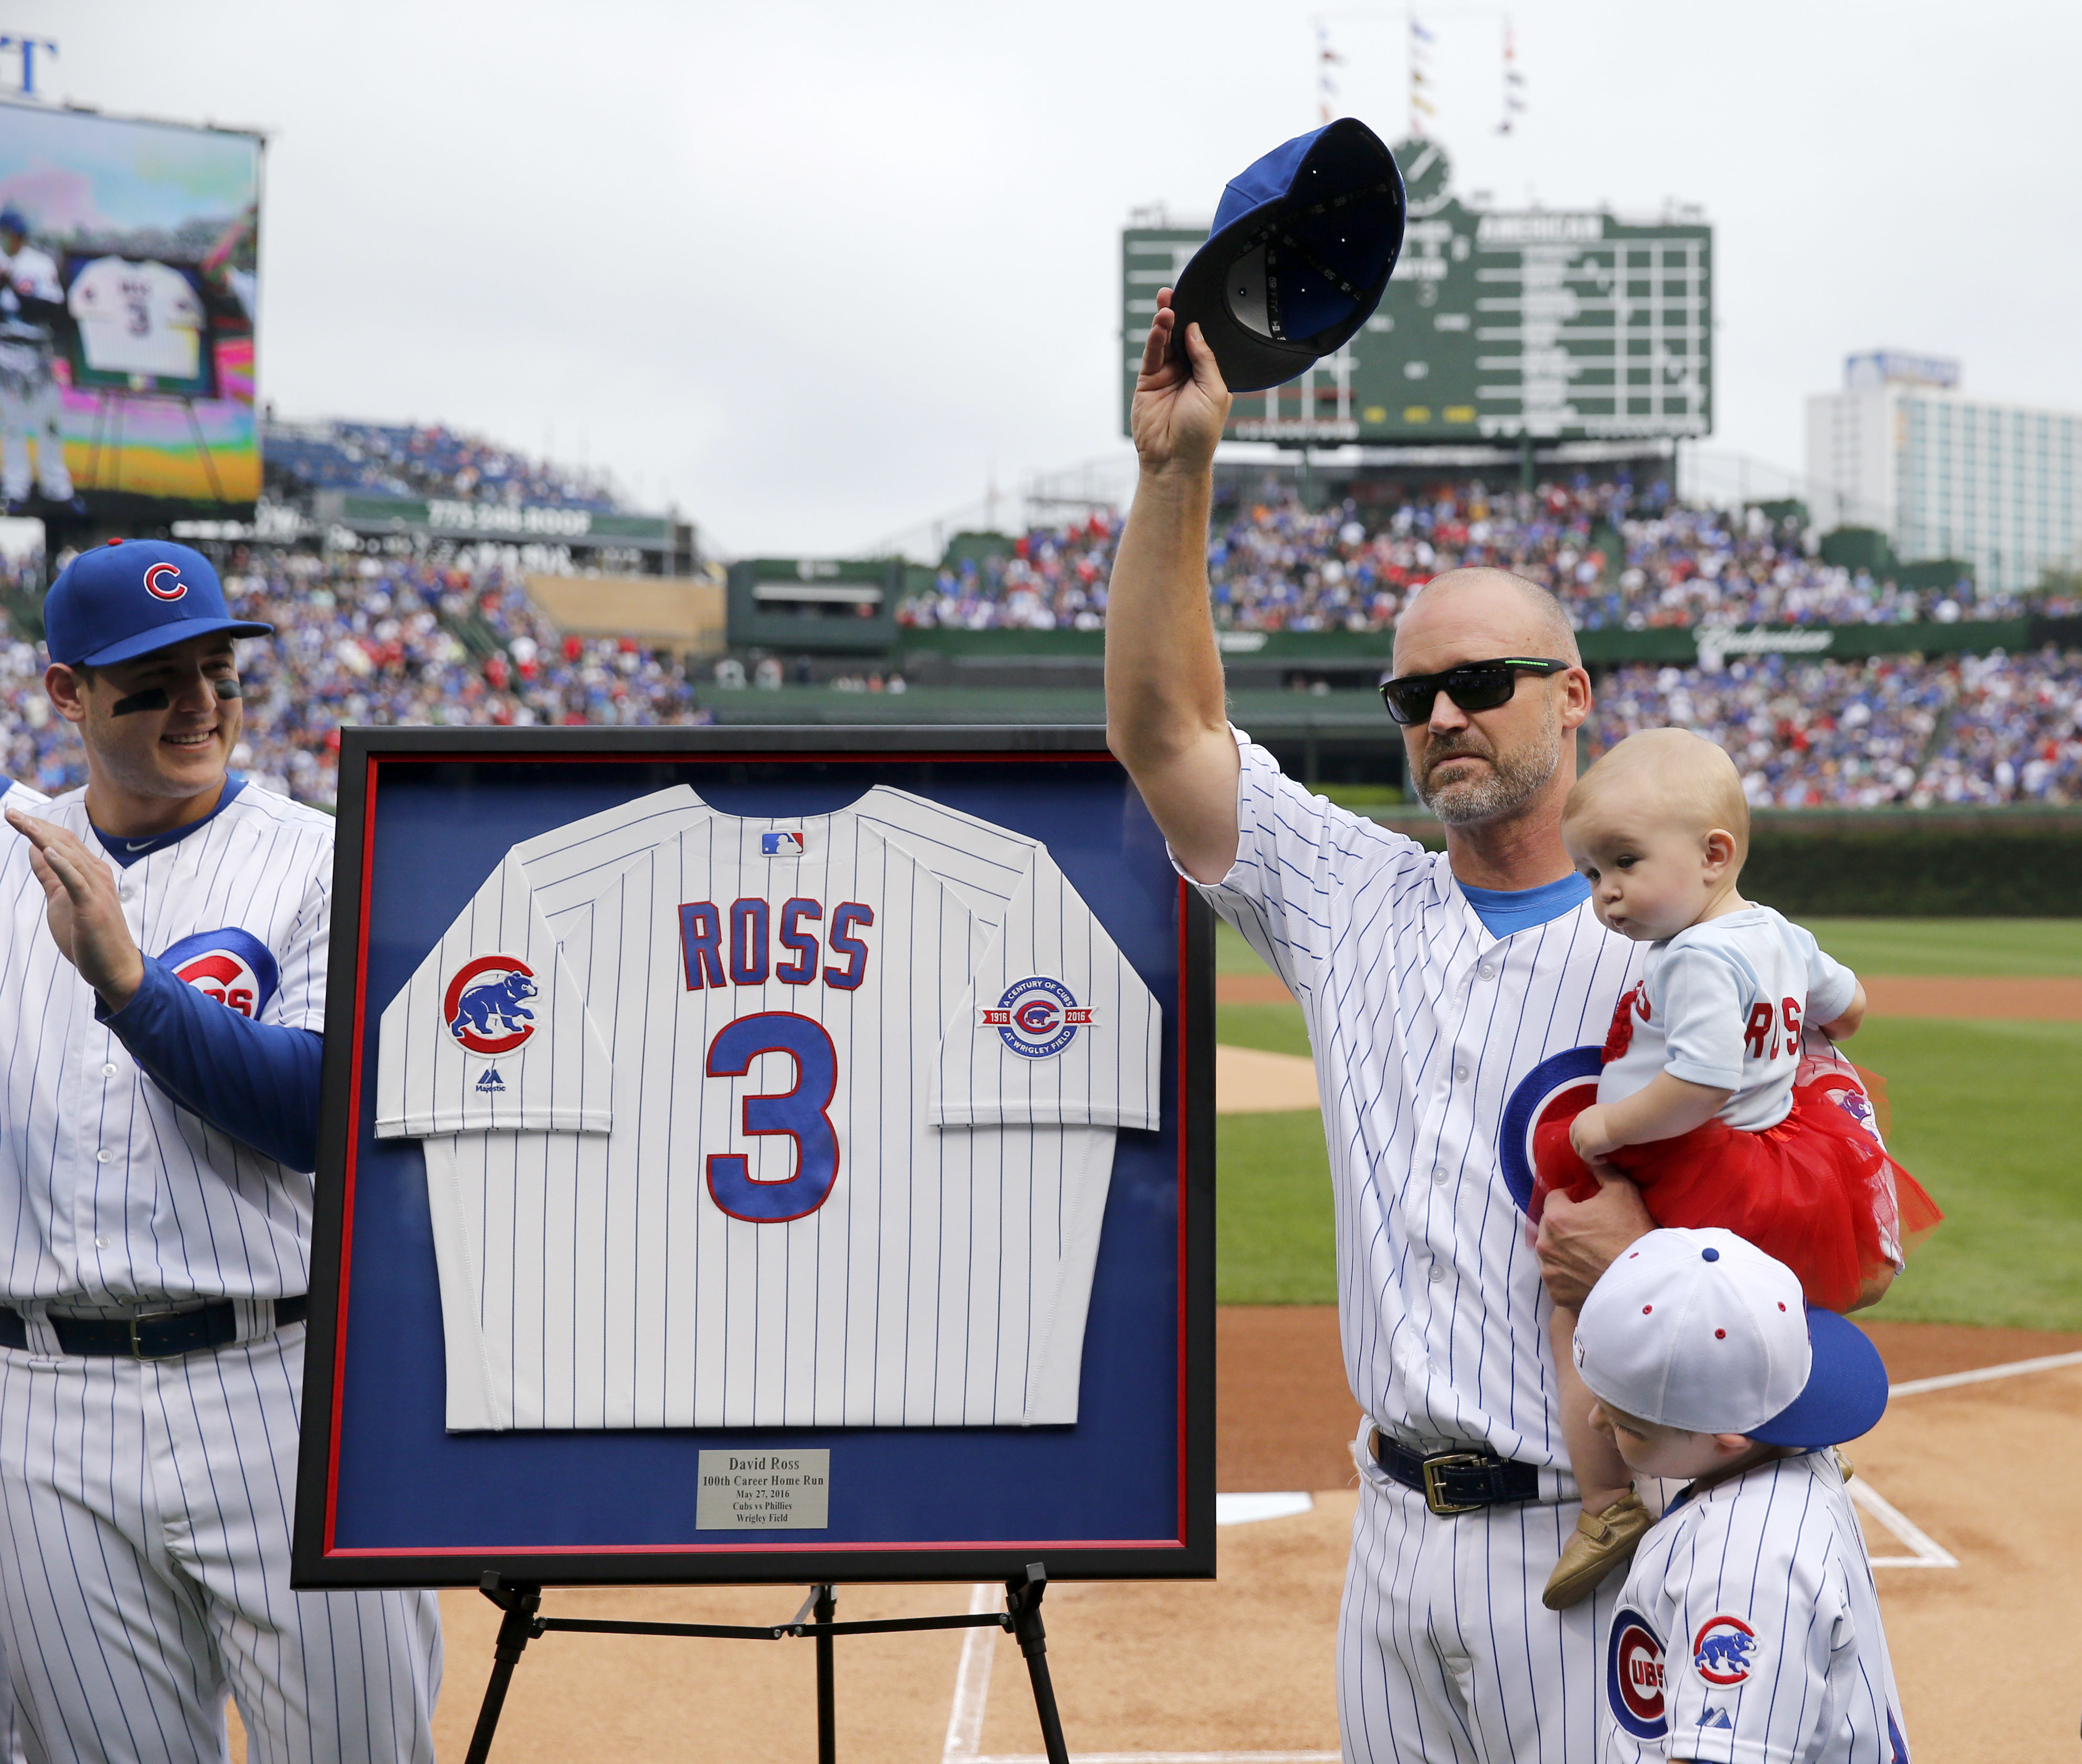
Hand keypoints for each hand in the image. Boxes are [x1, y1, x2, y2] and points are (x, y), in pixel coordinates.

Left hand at [6, 808, 145, 1010]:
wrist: (115, 967)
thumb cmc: (90, 935)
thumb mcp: (62, 900)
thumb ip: (51, 876)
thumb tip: (35, 850)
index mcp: (91, 872)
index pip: (64, 842)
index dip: (39, 827)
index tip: (15, 816)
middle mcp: (97, 875)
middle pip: (65, 843)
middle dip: (36, 827)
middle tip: (11, 812)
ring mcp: (97, 890)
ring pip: (69, 856)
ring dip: (43, 838)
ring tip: (22, 823)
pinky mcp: (93, 906)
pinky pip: (76, 881)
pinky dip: (62, 864)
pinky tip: (46, 851)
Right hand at [1128, 290, 1230, 477]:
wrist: (1175, 460)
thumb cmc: (1201, 433)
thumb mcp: (1215, 391)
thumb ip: (1205, 359)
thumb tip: (1195, 330)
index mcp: (1209, 375)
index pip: (1203, 342)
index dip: (1198, 323)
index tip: (1196, 302)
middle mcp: (1188, 372)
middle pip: (1181, 336)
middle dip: (1179, 315)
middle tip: (1174, 294)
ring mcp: (1167, 376)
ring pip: (1166, 342)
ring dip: (1166, 323)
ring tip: (1167, 307)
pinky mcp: (1148, 382)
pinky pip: (1152, 355)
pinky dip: (1155, 339)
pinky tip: (1161, 325)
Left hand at [1536, 1168, 1652, 1307]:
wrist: (1643, 1282)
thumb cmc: (1632, 1233)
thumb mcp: (1623, 1191)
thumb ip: (1603, 1172)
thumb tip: (1593, 1160)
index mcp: (1555, 1217)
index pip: (1555, 1198)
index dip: (1572, 1199)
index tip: (1587, 1206)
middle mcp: (1545, 1245)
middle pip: (1550, 1226)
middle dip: (1565, 1225)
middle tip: (1591, 1231)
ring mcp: (1549, 1272)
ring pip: (1552, 1253)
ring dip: (1564, 1250)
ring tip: (1589, 1253)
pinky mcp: (1557, 1294)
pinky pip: (1558, 1278)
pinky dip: (1568, 1275)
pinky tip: (1588, 1273)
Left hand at [1569, 1104, 1618, 1161]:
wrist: (1622, 1121)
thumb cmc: (1620, 1117)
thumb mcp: (1604, 1114)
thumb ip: (1597, 1120)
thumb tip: (1603, 1126)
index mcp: (1582, 1116)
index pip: (1575, 1130)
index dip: (1581, 1138)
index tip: (1592, 1143)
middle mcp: (1578, 1125)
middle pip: (1575, 1141)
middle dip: (1583, 1148)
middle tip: (1596, 1152)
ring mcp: (1580, 1136)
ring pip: (1579, 1151)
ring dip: (1590, 1155)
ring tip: (1603, 1157)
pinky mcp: (1586, 1146)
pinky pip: (1586, 1158)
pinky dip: (1595, 1161)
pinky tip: (1605, 1159)